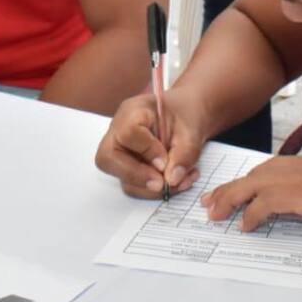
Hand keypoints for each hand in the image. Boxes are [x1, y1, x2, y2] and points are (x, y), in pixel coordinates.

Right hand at [94, 89, 208, 197]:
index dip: (146, 151)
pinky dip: (154, 190)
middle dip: (138, 177)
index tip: (166, 162)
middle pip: (108, 159)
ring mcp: (120, 150)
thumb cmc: (185, 113)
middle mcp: (119, 131)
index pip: (128, 133)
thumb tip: (171, 180)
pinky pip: (133, 184)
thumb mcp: (192, 130)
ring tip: (181, 181)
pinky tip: (176, 181)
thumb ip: (184, 154)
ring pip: (121, 177)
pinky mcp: (128, 165)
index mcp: (133, 111)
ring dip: (151, 188)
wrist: (185, 114)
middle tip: (163, 184)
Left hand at [201, 145, 301, 230]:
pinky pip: (262, 205)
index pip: (271, 170)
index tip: (238, 187)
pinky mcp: (295, 195)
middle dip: (230, 188)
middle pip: (252, 176)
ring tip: (214, 214)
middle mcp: (296, 168)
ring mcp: (293, 180)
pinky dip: (250, 215)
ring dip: (229, 199)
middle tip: (211, 200)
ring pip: (249, 187)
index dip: (252, 181)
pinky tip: (244, 227)